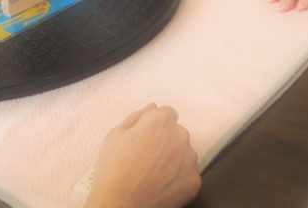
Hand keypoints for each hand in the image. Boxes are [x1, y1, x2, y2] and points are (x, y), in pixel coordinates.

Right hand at [85, 104, 199, 207]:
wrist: (120, 205)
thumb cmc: (113, 172)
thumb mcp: (115, 136)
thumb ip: (137, 117)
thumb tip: (152, 108)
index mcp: (160, 121)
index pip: (167, 114)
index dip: (156, 126)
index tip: (148, 139)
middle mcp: (179, 136)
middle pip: (177, 133)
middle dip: (166, 142)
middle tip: (148, 159)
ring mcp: (189, 159)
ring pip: (184, 153)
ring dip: (174, 160)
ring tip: (154, 174)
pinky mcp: (194, 180)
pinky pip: (188, 174)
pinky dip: (178, 179)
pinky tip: (162, 185)